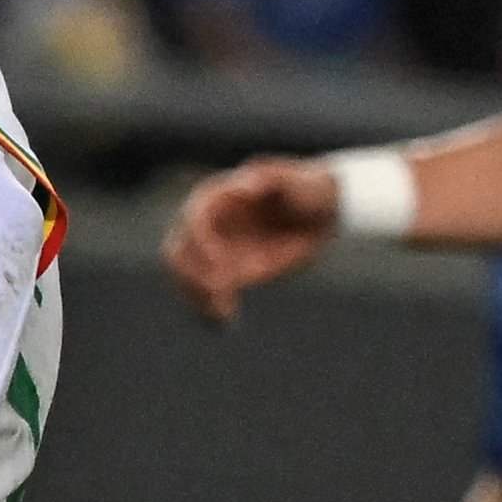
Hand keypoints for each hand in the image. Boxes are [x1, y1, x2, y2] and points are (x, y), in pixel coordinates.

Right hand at [159, 155, 341, 323]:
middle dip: (191, 275)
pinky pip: (206, 295)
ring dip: (197, 298)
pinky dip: (208, 312)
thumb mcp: (293, 179)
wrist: (323, 213)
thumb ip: (268, 178)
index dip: (199, 242)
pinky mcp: (226, 275)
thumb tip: (243, 186)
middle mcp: (208, 226)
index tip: (219, 265)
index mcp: (217, 197)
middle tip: (217, 292)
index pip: (192, 219)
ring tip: (222, 314)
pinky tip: (223, 324)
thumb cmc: (306, 188)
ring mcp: (214, 252)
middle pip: (178, 250)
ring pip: (186, 278)